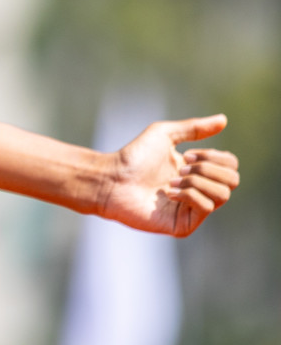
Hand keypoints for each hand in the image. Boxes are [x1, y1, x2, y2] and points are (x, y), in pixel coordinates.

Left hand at [100, 115, 237, 236]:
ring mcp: (193, 210)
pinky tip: (168, 193)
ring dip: (196, 181)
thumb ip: (193, 128)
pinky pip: (206, 207)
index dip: (214, 156)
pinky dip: (189, 195)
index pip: (231, 165)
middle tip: (180, 167)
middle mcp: (200, 191)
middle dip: (207, 168)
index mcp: (199, 172)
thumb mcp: (164, 134)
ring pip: (223, 194)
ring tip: (171, 181)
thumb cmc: (133, 157)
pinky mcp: (184, 225)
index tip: (187, 154)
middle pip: (233, 180)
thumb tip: (224, 119)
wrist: (111, 178)